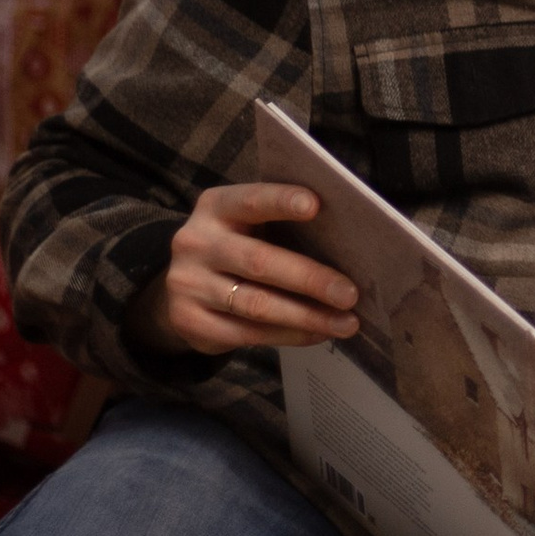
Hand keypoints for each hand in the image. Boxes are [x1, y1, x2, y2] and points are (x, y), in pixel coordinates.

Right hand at [126, 184, 360, 357]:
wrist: (184, 287)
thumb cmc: (241, 246)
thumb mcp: (250, 226)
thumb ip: (284, 225)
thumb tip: (350, 245)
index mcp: (216, 207)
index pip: (251, 200)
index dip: (281, 201)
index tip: (316, 205)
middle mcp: (195, 242)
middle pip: (260, 261)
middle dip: (311, 279)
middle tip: (350, 294)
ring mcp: (188, 284)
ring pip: (257, 304)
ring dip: (308, 316)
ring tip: (346, 323)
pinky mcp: (189, 321)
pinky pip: (248, 333)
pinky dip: (290, 335)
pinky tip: (318, 334)